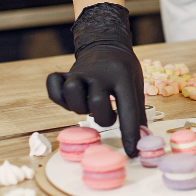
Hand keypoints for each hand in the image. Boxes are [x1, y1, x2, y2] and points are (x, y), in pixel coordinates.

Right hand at [46, 3, 145, 156]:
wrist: (106, 43)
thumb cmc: (123, 70)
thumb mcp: (136, 85)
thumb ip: (138, 112)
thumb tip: (143, 141)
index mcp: (123, 77)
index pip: (128, 109)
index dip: (130, 134)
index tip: (130, 152)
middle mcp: (100, 74)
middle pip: (97, 103)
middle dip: (102, 117)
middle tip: (107, 115)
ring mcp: (80, 72)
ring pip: (72, 92)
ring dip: (78, 106)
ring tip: (87, 105)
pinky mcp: (66, 74)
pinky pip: (53, 86)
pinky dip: (57, 96)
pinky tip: (68, 99)